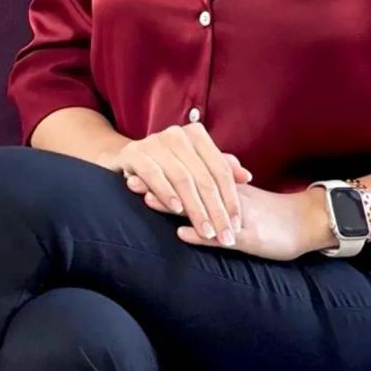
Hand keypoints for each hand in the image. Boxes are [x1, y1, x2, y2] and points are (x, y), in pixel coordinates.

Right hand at [103, 121, 249, 244]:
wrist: (123, 157)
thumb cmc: (165, 165)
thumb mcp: (193, 165)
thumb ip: (219, 168)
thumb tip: (247, 176)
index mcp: (196, 134)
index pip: (220, 169)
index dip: (230, 197)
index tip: (237, 225)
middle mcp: (177, 134)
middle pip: (204, 176)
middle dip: (216, 210)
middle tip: (225, 235)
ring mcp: (154, 142)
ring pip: (182, 178)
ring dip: (195, 208)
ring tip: (206, 232)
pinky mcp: (134, 153)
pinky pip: (154, 174)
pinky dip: (166, 193)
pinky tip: (176, 210)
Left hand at [131, 176, 323, 261]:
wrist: (306, 223)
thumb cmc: (271, 214)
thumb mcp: (243, 199)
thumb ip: (219, 190)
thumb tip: (193, 182)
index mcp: (225, 188)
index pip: (191, 176)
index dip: (164, 173)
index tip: (137, 168)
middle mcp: (229, 198)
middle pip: (191, 187)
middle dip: (161, 184)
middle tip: (132, 180)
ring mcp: (239, 216)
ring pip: (204, 207)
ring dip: (176, 204)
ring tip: (148, 201)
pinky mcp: (250, 236)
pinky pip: (224, 235)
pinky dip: (202, 235)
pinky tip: (182, 233)